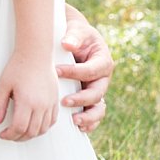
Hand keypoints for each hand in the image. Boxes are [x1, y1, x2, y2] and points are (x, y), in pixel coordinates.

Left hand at [0, 52, 59, 140]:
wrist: (36, 54)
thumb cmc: (19, 66)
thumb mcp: (3, 85)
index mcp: (27, 101)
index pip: (19, 128)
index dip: (9, 135)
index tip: (2, 134)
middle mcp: (41, 105)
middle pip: (31, 132)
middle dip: (19, 137)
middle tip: (10, 135)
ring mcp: (50, 104)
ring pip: (43, 129)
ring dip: (31, 134)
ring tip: (20, 132)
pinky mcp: (55, 100)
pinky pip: (52, 121)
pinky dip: (43, 128)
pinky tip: (34, 125)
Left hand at [60, 8, 112, 133]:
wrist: (75, 40)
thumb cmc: (76, 34)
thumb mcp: (77, 31)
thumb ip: (74, 36)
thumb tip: (66, 44)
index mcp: (103, 61)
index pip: (91, 70)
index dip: (75, 72)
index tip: (57, 71)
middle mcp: (103, 79)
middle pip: (97, 93)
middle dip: (81, 98)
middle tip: (64, 101)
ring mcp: (97, 90)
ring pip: (98, 108)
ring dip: (88, 116)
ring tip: (74, 121)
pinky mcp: (90, 99)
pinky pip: (93, 114)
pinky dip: (89, 123)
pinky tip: (78, 127)